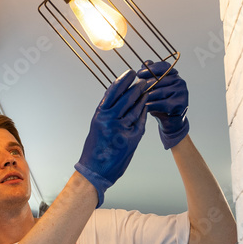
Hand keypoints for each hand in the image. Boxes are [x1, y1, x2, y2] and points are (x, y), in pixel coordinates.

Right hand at [75, 69, 149, 207]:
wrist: (94, 170)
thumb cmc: (95, 148)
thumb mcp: (97, 126)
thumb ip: (107, 113)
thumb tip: (118, 99)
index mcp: (100, 115)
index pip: (112, 92)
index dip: (122, 81)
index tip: (130, 73)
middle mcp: (109, 120)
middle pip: (126, 98)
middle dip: (136, 87)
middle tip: (144, 80)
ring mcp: (121, 129)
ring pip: (135, 108)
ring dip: (143, 98)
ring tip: (147, 90)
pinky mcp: (131, 139)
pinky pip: (140, 122)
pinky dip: (144, 113)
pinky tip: (147, 107)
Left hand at [138, 61, 188, 149]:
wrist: (170, 121)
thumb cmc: (159, 102)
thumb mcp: (153, 87)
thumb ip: (150, 75)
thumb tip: (145, 63)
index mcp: (174, 74)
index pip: (163, 66)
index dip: (150, 69)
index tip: (138, 74)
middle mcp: (180, 81)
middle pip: (159, 80)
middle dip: (144, 85)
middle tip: (133, 90)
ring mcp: (182, 92)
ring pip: (158, 92)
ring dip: (145, 96)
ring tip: (134, 99)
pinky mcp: (181, 104)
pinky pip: (161, 103)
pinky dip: (150, 106)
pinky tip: (142, 108)